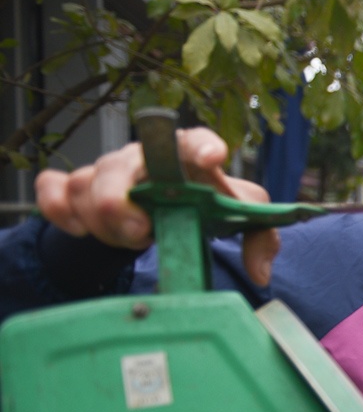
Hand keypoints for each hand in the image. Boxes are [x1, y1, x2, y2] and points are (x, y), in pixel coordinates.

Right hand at [36, 128, 278, 286]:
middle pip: (119, 164)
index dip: (202, 145)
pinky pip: (52, 188)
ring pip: (85, 184)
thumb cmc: (205, 205)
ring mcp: (107, 171)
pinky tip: (79, 230)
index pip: (194, 139)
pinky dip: (57, 208)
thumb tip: (260, 272)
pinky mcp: (76, 188)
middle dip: (121, 202)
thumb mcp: (242, 219)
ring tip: (132, 240)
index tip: (212, 158)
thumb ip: (260, 237)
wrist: (167, 212)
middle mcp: (144, 158)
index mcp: (189, 156)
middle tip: (141, 232)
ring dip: (102, 220)